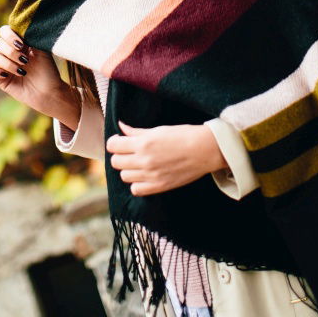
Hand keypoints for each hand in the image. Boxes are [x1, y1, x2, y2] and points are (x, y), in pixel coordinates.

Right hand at [0, 25, 79, 127]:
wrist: (49, 92)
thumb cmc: (48, 70)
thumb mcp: (42, 51)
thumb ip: (32, 38)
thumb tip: (24, 27)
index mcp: (18, 42)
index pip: (4, 31)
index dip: (10, 35)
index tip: (22, 44)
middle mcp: (8, 52)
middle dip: (10, 51)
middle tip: (24, 60)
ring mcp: (3, 65)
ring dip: (7, 63)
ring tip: (22, 71)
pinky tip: (6, 75)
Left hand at [105, 120, 226, 195]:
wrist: (204, 150)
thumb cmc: (183, 135)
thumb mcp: (158, 130)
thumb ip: (136, 131)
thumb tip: (121, 126)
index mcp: (143, 143)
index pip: (113, 145)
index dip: (114, 142)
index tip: (120, 140)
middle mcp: (144, 161)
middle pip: (116, 162)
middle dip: (120, 155)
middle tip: (128, 151)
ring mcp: (151, 176)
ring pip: (124, 176)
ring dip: (128, 169)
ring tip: (137, 163)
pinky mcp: (159, 187)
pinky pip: (136, 190)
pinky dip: (137, 183)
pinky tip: (144, 175)